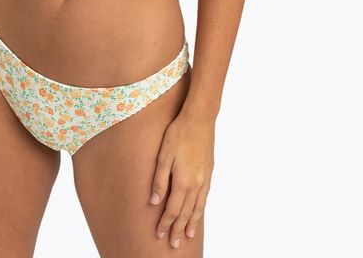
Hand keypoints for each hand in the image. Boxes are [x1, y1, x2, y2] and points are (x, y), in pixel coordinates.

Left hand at [149, 111, 214, 247]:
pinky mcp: (209, 172)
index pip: (173, 210)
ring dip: (192, 222)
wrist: (200, 119)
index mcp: (183, 181)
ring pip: (198, 207)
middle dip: (178, 229)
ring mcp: (204, 178)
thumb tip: (154, 202)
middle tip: (174, 243)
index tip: (159, 234)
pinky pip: (205, 197)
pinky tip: (199, 211)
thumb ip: (159, 180)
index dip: (165, 223)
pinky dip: (201, 209)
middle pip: (186, 213)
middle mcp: (195, 184)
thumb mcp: (164, 156)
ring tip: (189, 234)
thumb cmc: (179, 134)